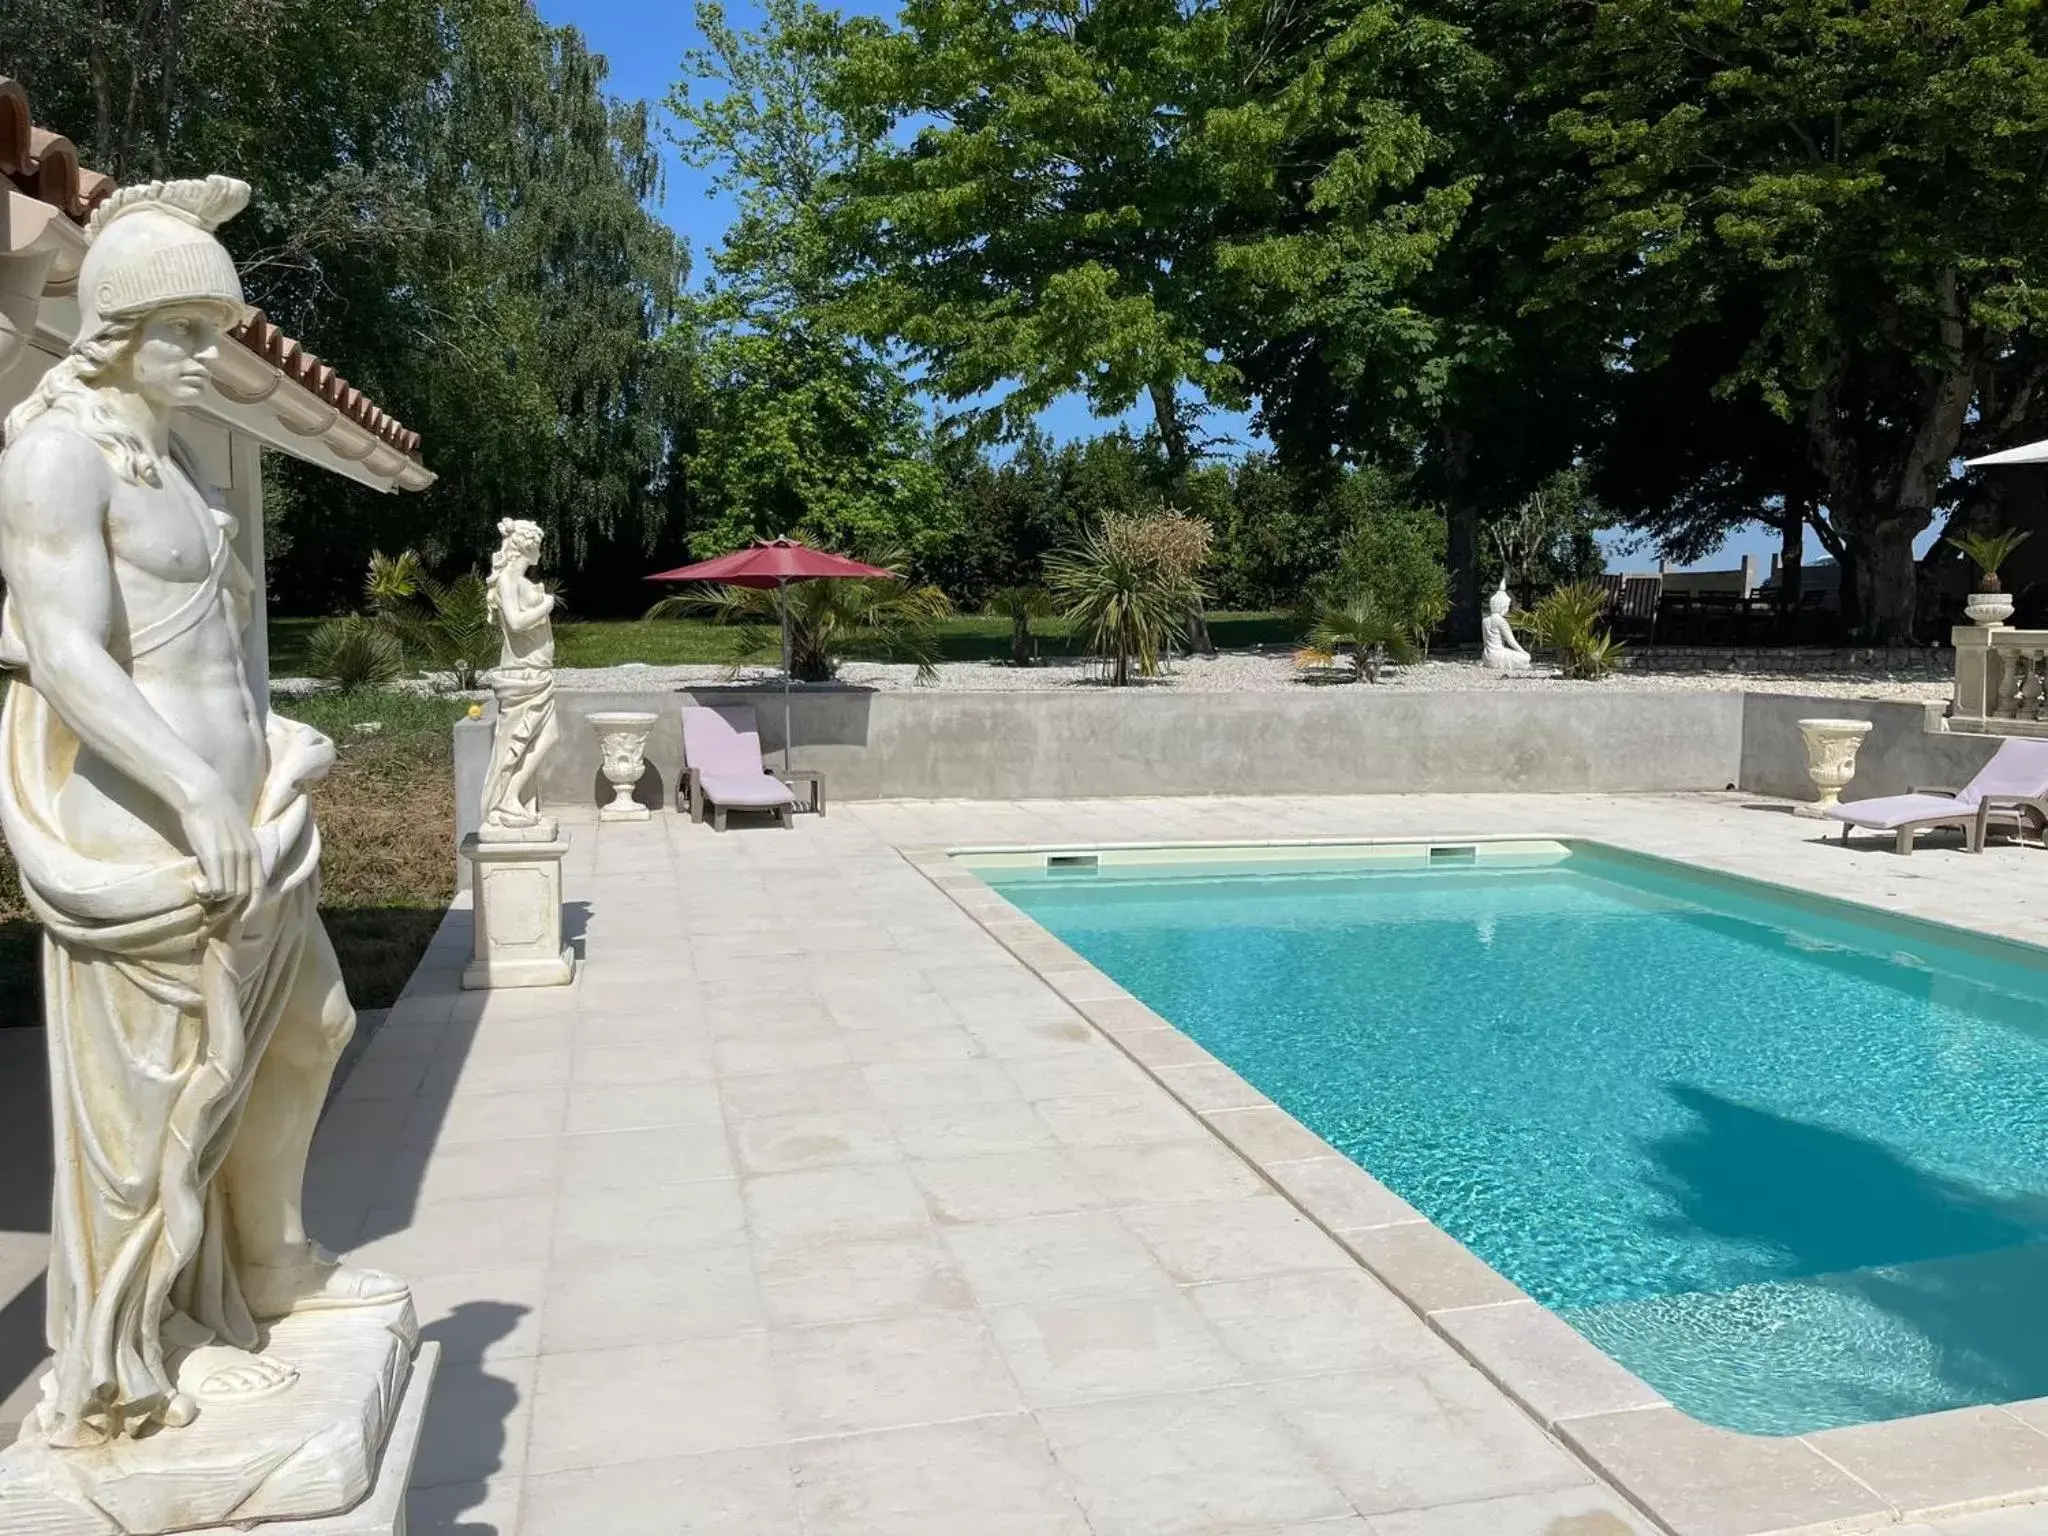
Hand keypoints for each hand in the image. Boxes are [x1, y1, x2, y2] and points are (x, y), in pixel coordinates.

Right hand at [180, 782, 259, 907]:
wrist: (204, 796)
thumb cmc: (216, 815)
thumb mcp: (237, 836)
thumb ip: (240, 853)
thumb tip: (233, 875)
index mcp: (255, 851)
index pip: (259, 887)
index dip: (251, 906)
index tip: (242, 918)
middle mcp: (246, 856)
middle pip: (243, 894)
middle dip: (231, 908)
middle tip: (215, 913)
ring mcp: (231, 856)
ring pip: (229, 893)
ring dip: (217, 902)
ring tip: (205, 900)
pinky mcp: (213, 856)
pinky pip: (216, 886)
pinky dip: (209, 893)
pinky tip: (199, 888)